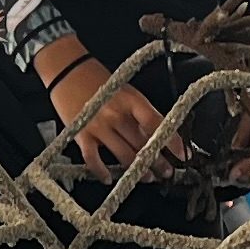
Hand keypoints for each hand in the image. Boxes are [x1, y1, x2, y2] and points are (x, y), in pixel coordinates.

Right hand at [37, 43, 162, 179]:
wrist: (66, 69)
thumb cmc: (97, 79)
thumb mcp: (124, 90)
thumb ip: (138, 112)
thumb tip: (155, 134)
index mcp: (131, 99)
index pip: (157, 123)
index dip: (172, 141)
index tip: (183, 154)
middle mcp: (116, 113)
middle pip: (142, 144)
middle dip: (158, 161)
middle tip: (167, 172)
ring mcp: (99, 126)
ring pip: (124, 155)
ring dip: (138, 170)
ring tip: (148, 178)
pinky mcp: (81, 134)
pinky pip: (93, 159)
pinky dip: (101, 171)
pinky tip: (108, 178)